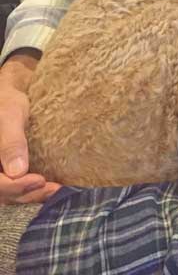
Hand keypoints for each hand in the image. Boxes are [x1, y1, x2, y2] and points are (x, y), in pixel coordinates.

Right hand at [0, 51, 60, 203]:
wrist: (12, 97)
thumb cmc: (8, 101)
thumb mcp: (10, 115)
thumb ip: (11, 142)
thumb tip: (18, 172)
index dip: (14, 186)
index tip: (39, 180)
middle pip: (3, 193)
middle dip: (27, 194)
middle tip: (53, 187)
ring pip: (10, 194)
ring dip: (32, 195)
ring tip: (56, 189)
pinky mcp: (8, 172)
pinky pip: (17, 188)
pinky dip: (33, 190)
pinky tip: (52, 187)